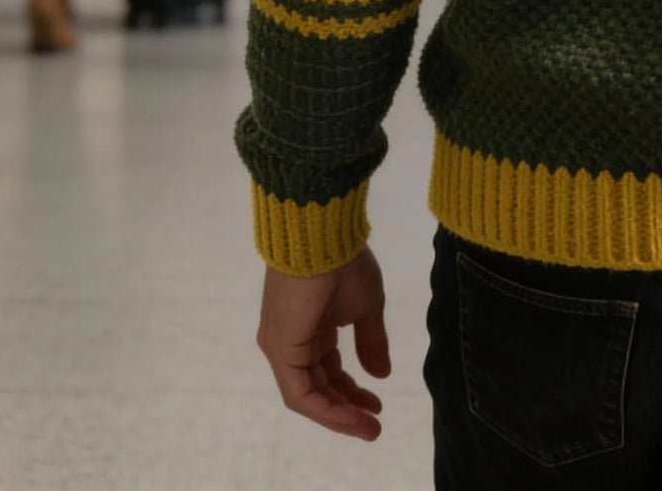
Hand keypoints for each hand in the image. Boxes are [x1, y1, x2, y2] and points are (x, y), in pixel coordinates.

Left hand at [257, 248, 389, 442]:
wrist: (322, 235)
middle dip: (347, 408)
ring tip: (369, 427)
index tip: (378, 404)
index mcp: (310, 327)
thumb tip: (381, 374)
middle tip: (375, 424)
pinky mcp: (280, 350)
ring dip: (339, 416)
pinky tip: (352, 417)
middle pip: (318, 387)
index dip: (352, 391)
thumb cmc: (344, 262)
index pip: (328, 370)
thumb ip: (371, 341)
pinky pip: (301, 393)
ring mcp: (282, 346)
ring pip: (308, 396)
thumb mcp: (366, 306)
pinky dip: (326, 410)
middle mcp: (291, 340)